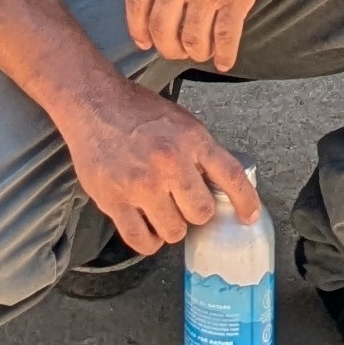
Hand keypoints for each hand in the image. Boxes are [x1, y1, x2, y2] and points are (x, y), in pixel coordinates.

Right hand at [59, 80, 262, 259]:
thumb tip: (218, 187)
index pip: (231, 176)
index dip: (245, 201)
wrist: (94, 104)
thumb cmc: (138, 112)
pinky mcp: (114, 200)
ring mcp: (141, 184)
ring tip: (162, 211)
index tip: (249, 216)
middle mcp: (169, 162)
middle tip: (183, 201)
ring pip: (174, 231)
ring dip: (172, 226)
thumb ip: (200, 153)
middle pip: (201, 212)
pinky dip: (149, 241)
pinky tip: (148, 227)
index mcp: (191, 139)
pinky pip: (141, 240)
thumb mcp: (181, 122)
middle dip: (195, 211)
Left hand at [124, 0, 302, 72]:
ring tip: (202, 50)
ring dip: (196, 52)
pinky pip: (225, 38)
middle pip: (161, 29)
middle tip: (176, 51)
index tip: (144, 42)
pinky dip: (223, 56)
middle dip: (167, 48)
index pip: (136, 5)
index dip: (138, 30)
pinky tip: (224, 61)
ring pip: (192, 39)